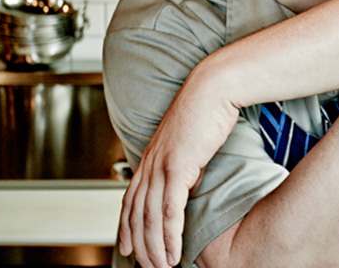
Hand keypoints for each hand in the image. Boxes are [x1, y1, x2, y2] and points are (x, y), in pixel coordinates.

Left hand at [118, 74, 239, 267]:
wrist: (213, 89)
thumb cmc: (206, 110)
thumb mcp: (190, 143)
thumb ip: (184, 165)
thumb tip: (187, 183)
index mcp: (151, 156)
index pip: (129, 199)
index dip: (125, 227)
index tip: (125, 248)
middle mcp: (150, 163)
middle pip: (136, 215)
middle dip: (139, 246)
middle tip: (147, 267)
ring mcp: (161, 165)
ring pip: (149, 218)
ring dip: (154, 248)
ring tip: (162, 267)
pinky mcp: (177, 167)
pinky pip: (169, 210)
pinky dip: (169, 236)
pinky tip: (174, 251)